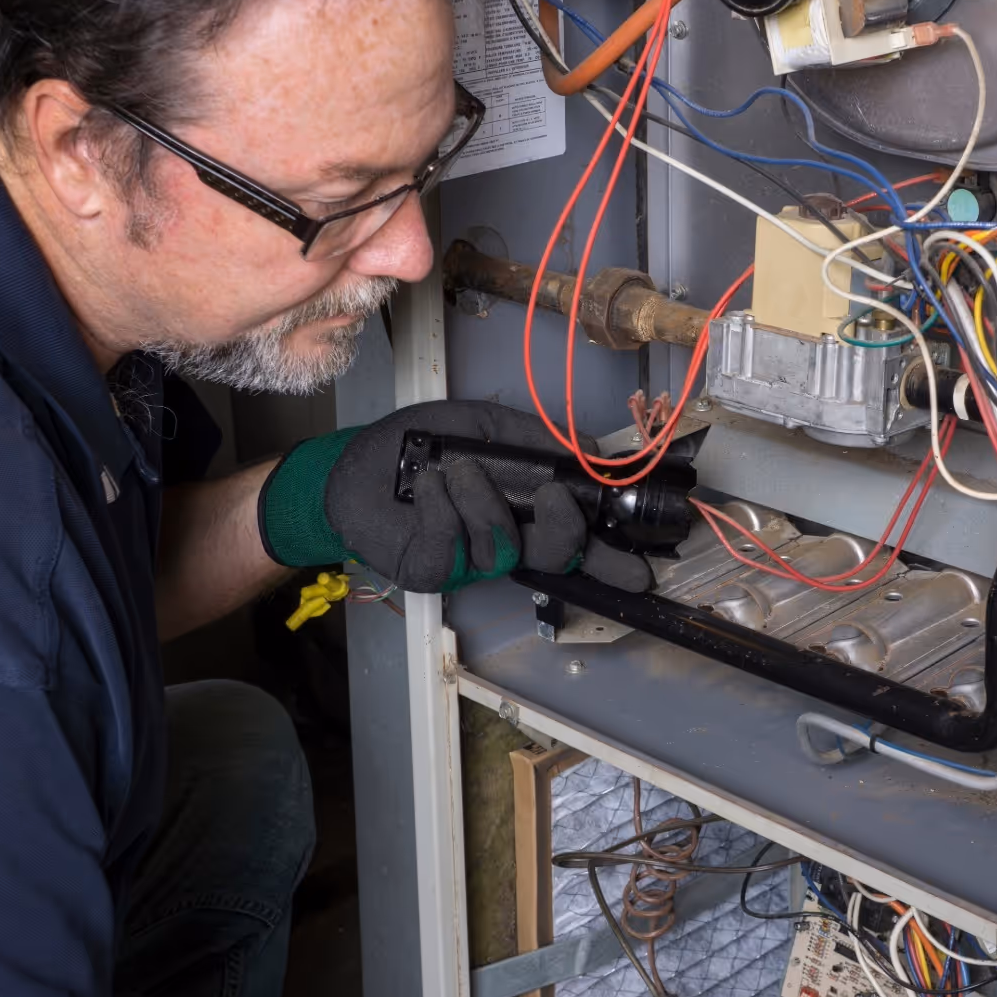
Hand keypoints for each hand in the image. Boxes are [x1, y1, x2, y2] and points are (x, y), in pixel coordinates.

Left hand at [258, 400, 652, 594]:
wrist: (354, 464)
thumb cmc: (420, 446)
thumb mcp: (484, 425)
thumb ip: (536, 437)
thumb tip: (591, 446)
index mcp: (524, 512)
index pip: (577, 542)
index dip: (610, 559)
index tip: (642, 568)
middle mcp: (504, 541)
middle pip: (554, 556)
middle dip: (565, 532)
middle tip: (557, 498)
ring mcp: (467, 562)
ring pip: (502, 549)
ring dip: (483, 502)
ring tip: (456, 470)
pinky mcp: (430, 570)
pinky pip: (451, 548)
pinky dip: (441, 509)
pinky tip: (427, 485)